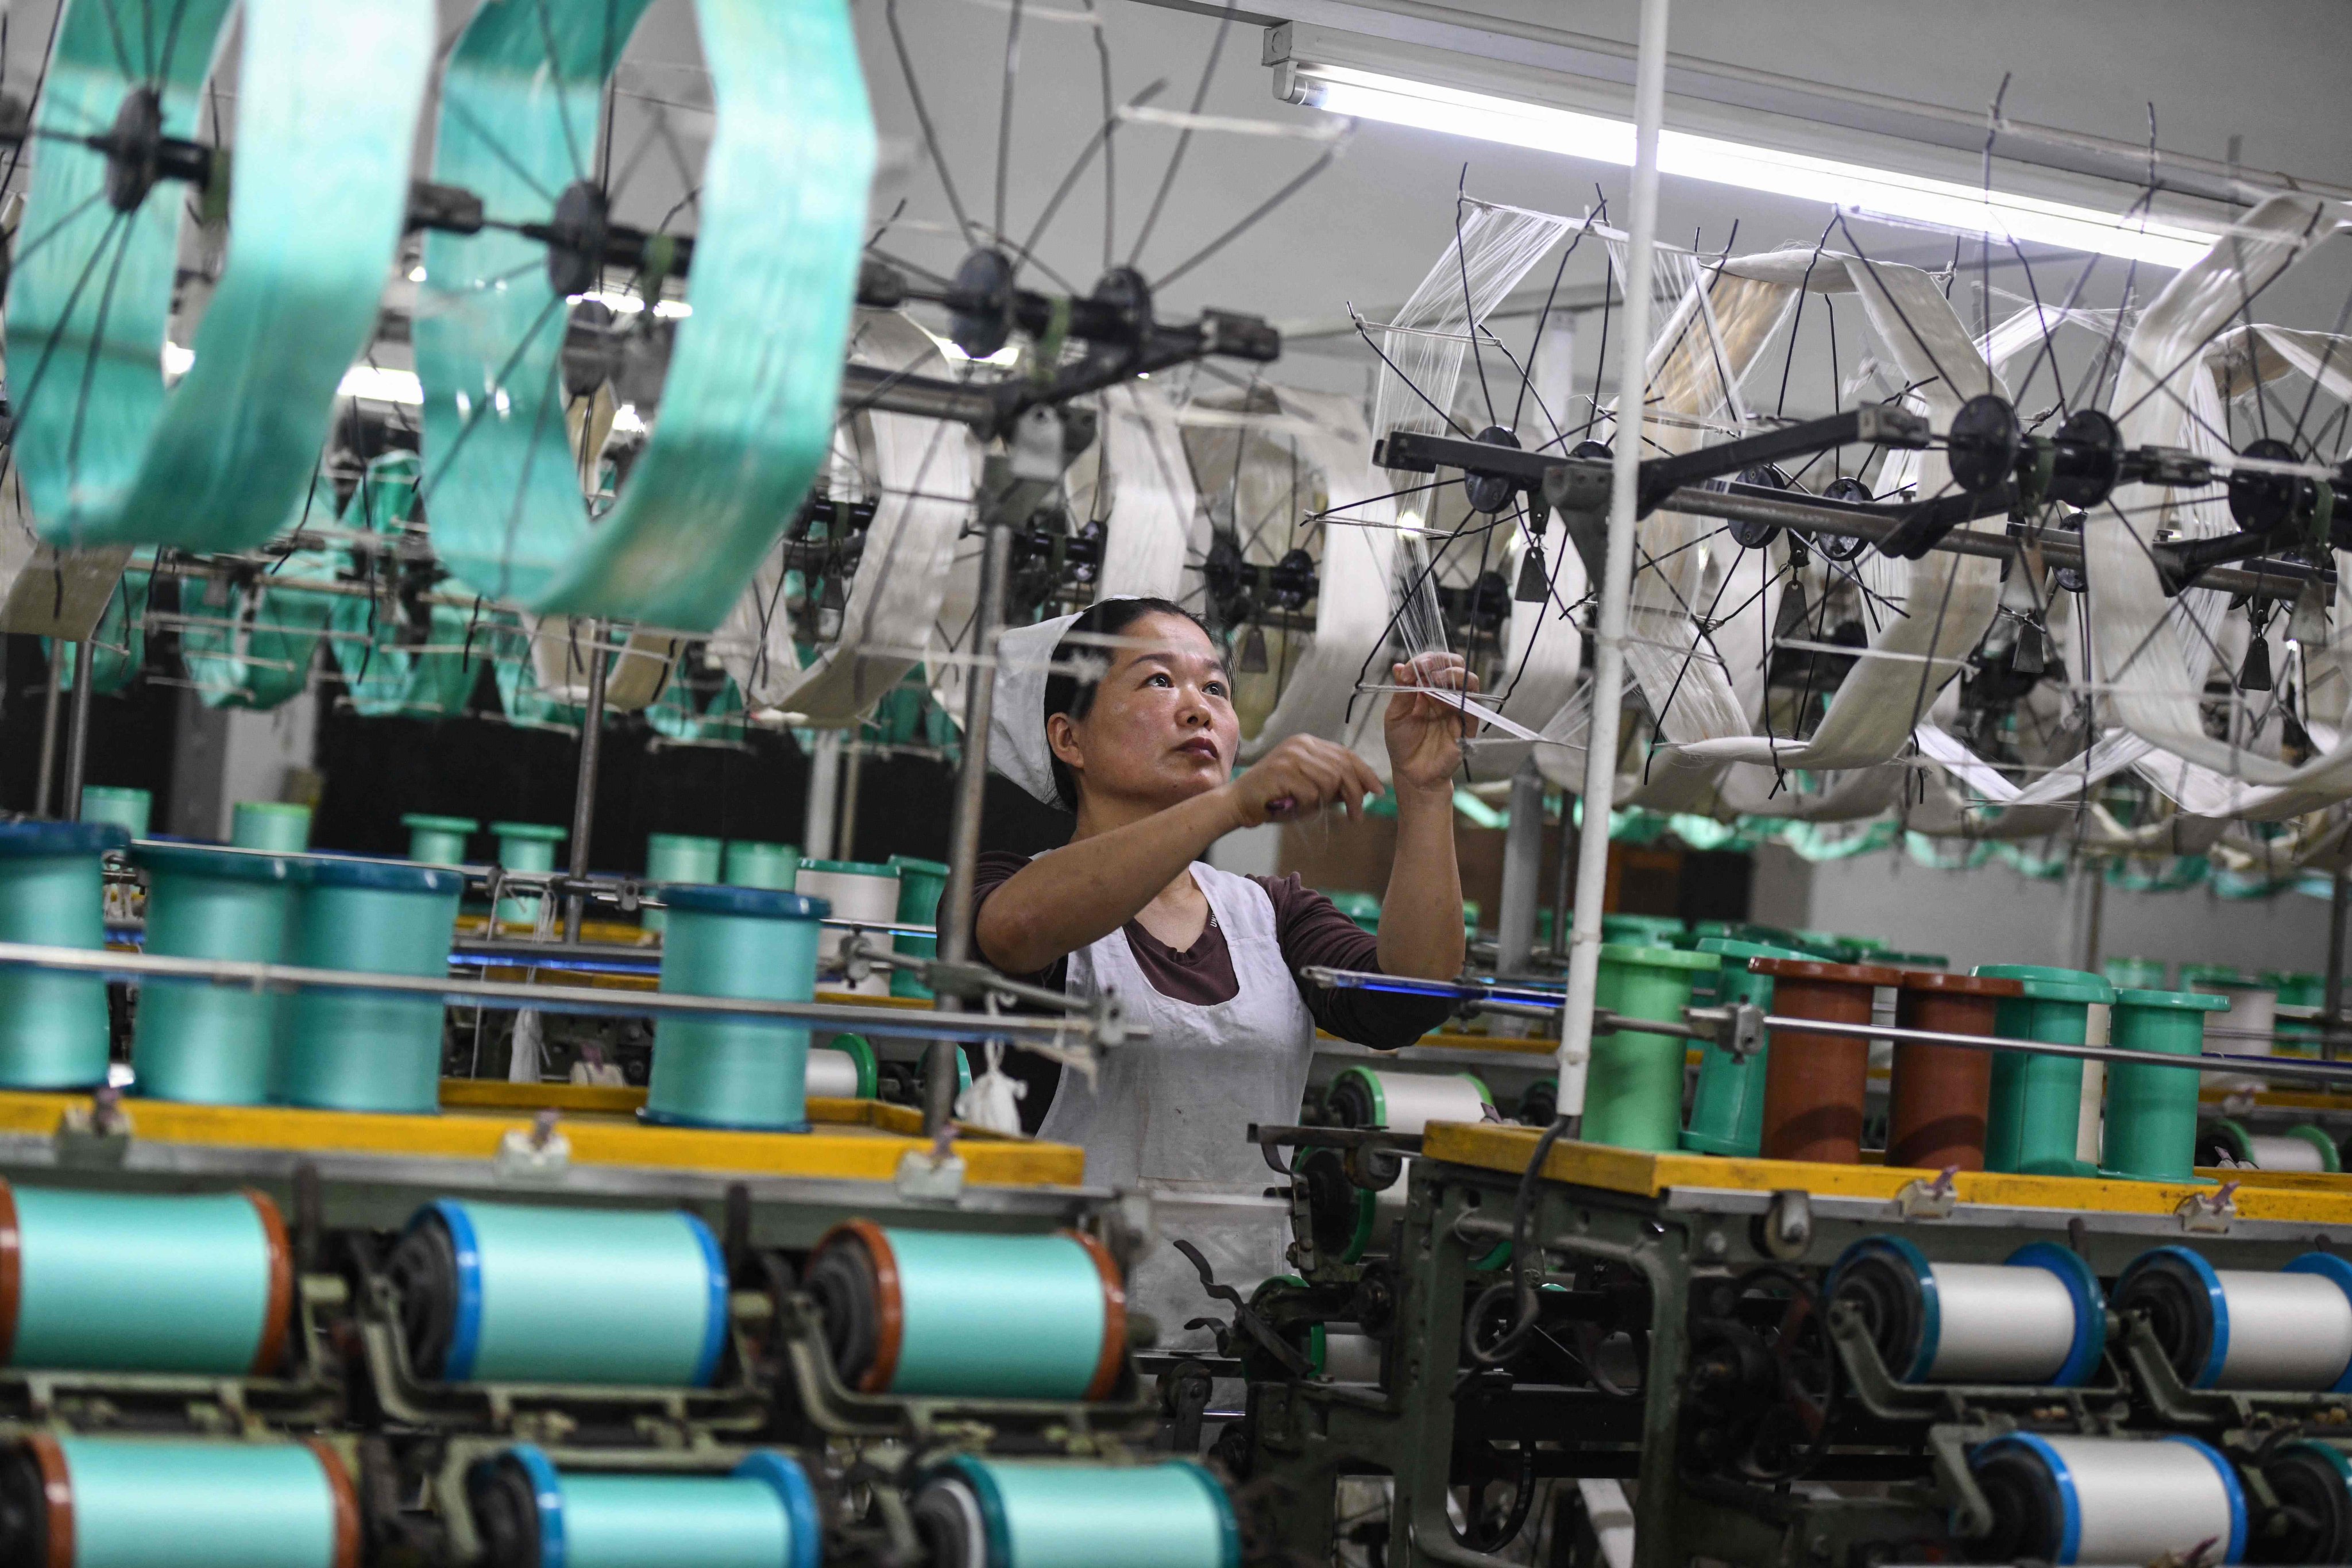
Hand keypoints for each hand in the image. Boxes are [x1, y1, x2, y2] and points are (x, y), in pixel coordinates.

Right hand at [1220, 735, 1383, 827]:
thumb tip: (1365, 789)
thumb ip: (1335, 787)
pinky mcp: (1282, 771)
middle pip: (1343, 767)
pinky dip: (1306, 806)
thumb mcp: (1311, 791)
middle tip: (1357, 816)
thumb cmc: (1276, 799)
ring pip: (1329, 781)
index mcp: (1307, 743)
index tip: (1378, 792)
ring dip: (1324, 802)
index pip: (1346, 754)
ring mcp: (1290, 756)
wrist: (1239, 803)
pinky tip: (1292, 806)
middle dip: (1355, 794)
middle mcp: (1300, 745)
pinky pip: (1311, 793)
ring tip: (1309, 809)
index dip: (1366, 773)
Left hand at [1385, 651, 1478, 794]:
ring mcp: (1457, 708)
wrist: (1412, 773)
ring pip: (1469, 681)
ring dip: (1454, 674)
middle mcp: (1444, 695)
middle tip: (1424, 668)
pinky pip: (1472, 706)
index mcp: (1426, 689)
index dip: (1422, 661)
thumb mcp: (1395, 715)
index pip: (1433, 664)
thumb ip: (1401, 691)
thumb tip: (1398, 666)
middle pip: (1455, 665)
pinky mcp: (1467, 725)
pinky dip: (1462, 697)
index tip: (1407, 671)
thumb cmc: (1402, 744)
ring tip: (1437, 679)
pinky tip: (1446, 698)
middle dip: (1441, 661)